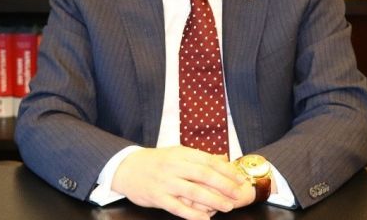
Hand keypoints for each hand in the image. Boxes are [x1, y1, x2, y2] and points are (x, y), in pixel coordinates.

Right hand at [111, 146, 247, 219]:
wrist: (126, 168)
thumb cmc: (156, 162)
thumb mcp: (177, 153)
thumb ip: (199, 158)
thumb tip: (223, 160)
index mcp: (181, 153)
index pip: (208, 160)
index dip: (226, 171)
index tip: (240, 179)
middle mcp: (174, 166)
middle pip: (204, 175)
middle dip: (224, 185)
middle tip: (237, 195)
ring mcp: (165, 182)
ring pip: (193, 191)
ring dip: (213, 200)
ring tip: (227, 207)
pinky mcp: (157, 197)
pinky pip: (178, 207)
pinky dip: (193, 214)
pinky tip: (205, 219)